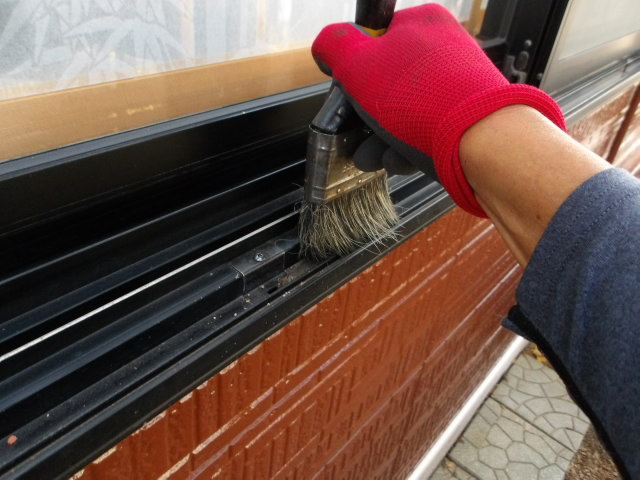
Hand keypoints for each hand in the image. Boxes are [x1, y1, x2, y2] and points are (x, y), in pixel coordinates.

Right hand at [312, 4, 564, 216]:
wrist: (481, 143)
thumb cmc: (423, 99)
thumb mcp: (358, 64)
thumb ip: (334, 46)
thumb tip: (326, 44)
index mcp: (420, 23)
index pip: (373, 42)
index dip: (354, 74)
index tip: (348, 97)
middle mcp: (442, 50)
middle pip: (386, 85)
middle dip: (365, 119)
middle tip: (356, 138)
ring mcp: (456, 86)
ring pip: (404, 114)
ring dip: (381, 140)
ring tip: (376, 158)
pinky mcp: (465, 119)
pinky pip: (425, 131)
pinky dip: (408, 148)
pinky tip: (400, 161)